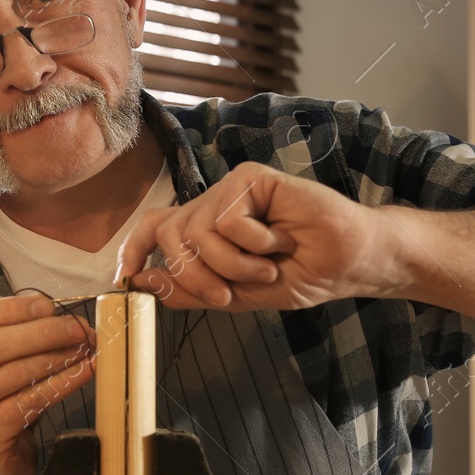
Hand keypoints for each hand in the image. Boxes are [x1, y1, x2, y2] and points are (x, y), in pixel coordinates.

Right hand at [0, 295, 95, 474]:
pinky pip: (29, 400)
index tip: (49, 306)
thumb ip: (15, 340)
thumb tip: (63, 318)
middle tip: (79, 329)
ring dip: (57, 357)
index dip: (11, 309)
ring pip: (14, 372)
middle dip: (43, 332)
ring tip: (85, 349)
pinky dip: (61, 383)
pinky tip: (83, 373)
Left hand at [113, 162, 407, 309]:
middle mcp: (212, 206)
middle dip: (191, 275)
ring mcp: (231, 189)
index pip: (153, 228)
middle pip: (168, 235)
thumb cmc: (300, 275)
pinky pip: (227, 219)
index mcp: (205, 230)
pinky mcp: (251, 178)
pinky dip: (254, 244)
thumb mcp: (237, 296)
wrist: (348, 264)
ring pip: (195, 231)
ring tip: (266, 267)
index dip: (133, 249)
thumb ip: (189, 290)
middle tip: (225, 295)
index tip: (127, 279)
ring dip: (230, 265)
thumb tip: (141, 279)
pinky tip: (279, 241)